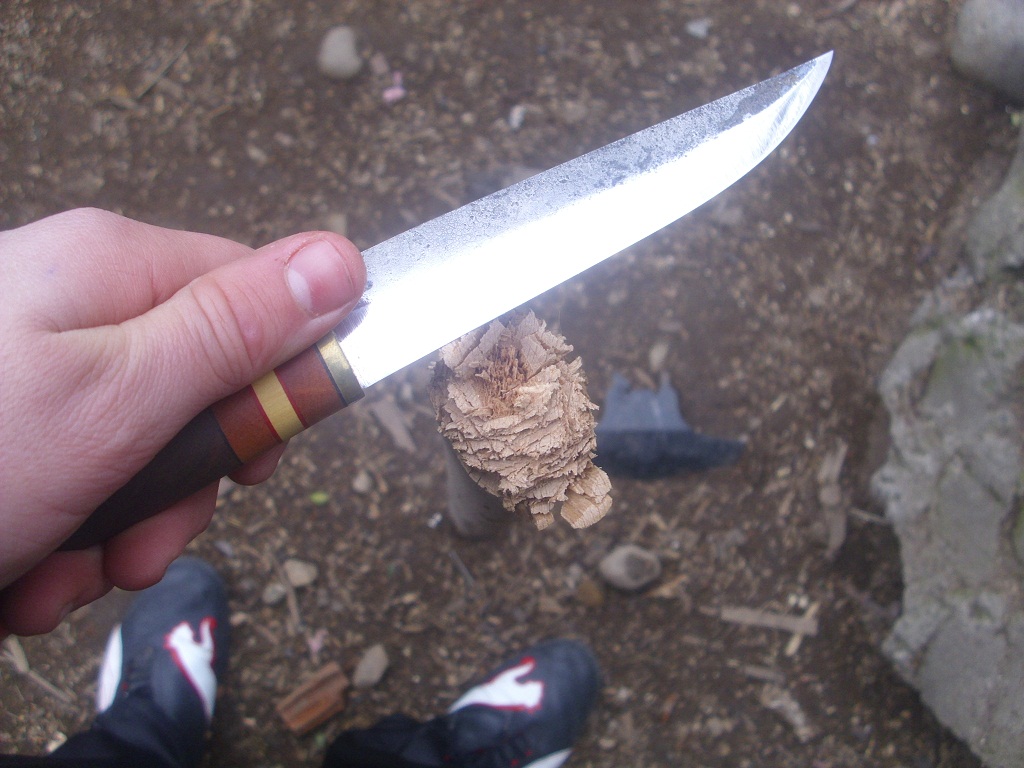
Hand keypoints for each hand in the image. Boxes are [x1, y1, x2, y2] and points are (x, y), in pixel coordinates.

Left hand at [0, 208, 364, 635]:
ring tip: (62, 563)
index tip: (262, 456)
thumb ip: (234, 330)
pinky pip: (85, 481)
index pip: (256, 298)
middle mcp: (77, 309)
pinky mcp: (18, 430)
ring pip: (144, 453)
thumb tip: (342, 261)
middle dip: (182, 485)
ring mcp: (41, 372)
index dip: (277, 382)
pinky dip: (68, 540)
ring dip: (120, 530)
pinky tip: (24, 566)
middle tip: (141, 536)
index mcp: (112, 270)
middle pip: (201, 390)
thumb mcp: (118, 398)